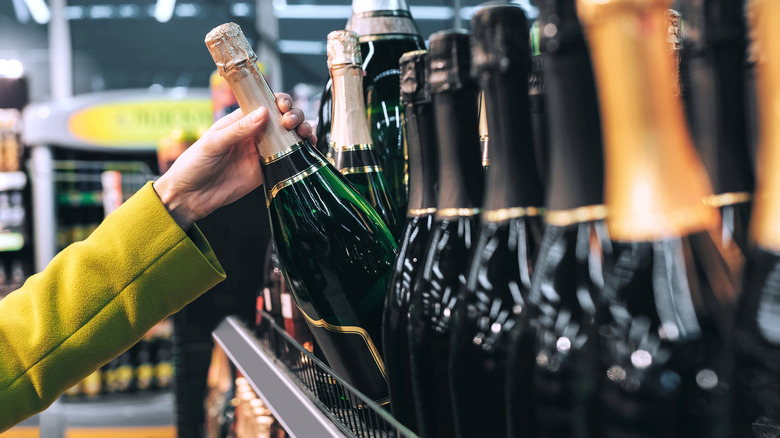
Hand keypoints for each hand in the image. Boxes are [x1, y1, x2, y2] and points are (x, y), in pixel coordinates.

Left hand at [153, 93, 315, 229]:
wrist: (191, 196)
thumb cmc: (194, 165)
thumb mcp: (213, 143)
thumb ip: (239, 129)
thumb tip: (263, 113)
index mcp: (240, 120)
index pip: (265, 103)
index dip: (278, 101)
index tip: (283, 107)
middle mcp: (254, 133)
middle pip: (282, 117)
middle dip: (294, 115)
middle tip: (290, 123)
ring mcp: (262, 151)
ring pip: (289, 135)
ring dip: (302, 130)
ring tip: (304, 133)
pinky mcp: (267, 170)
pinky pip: (288, 158)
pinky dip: (301, 151)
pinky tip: (308, 147)